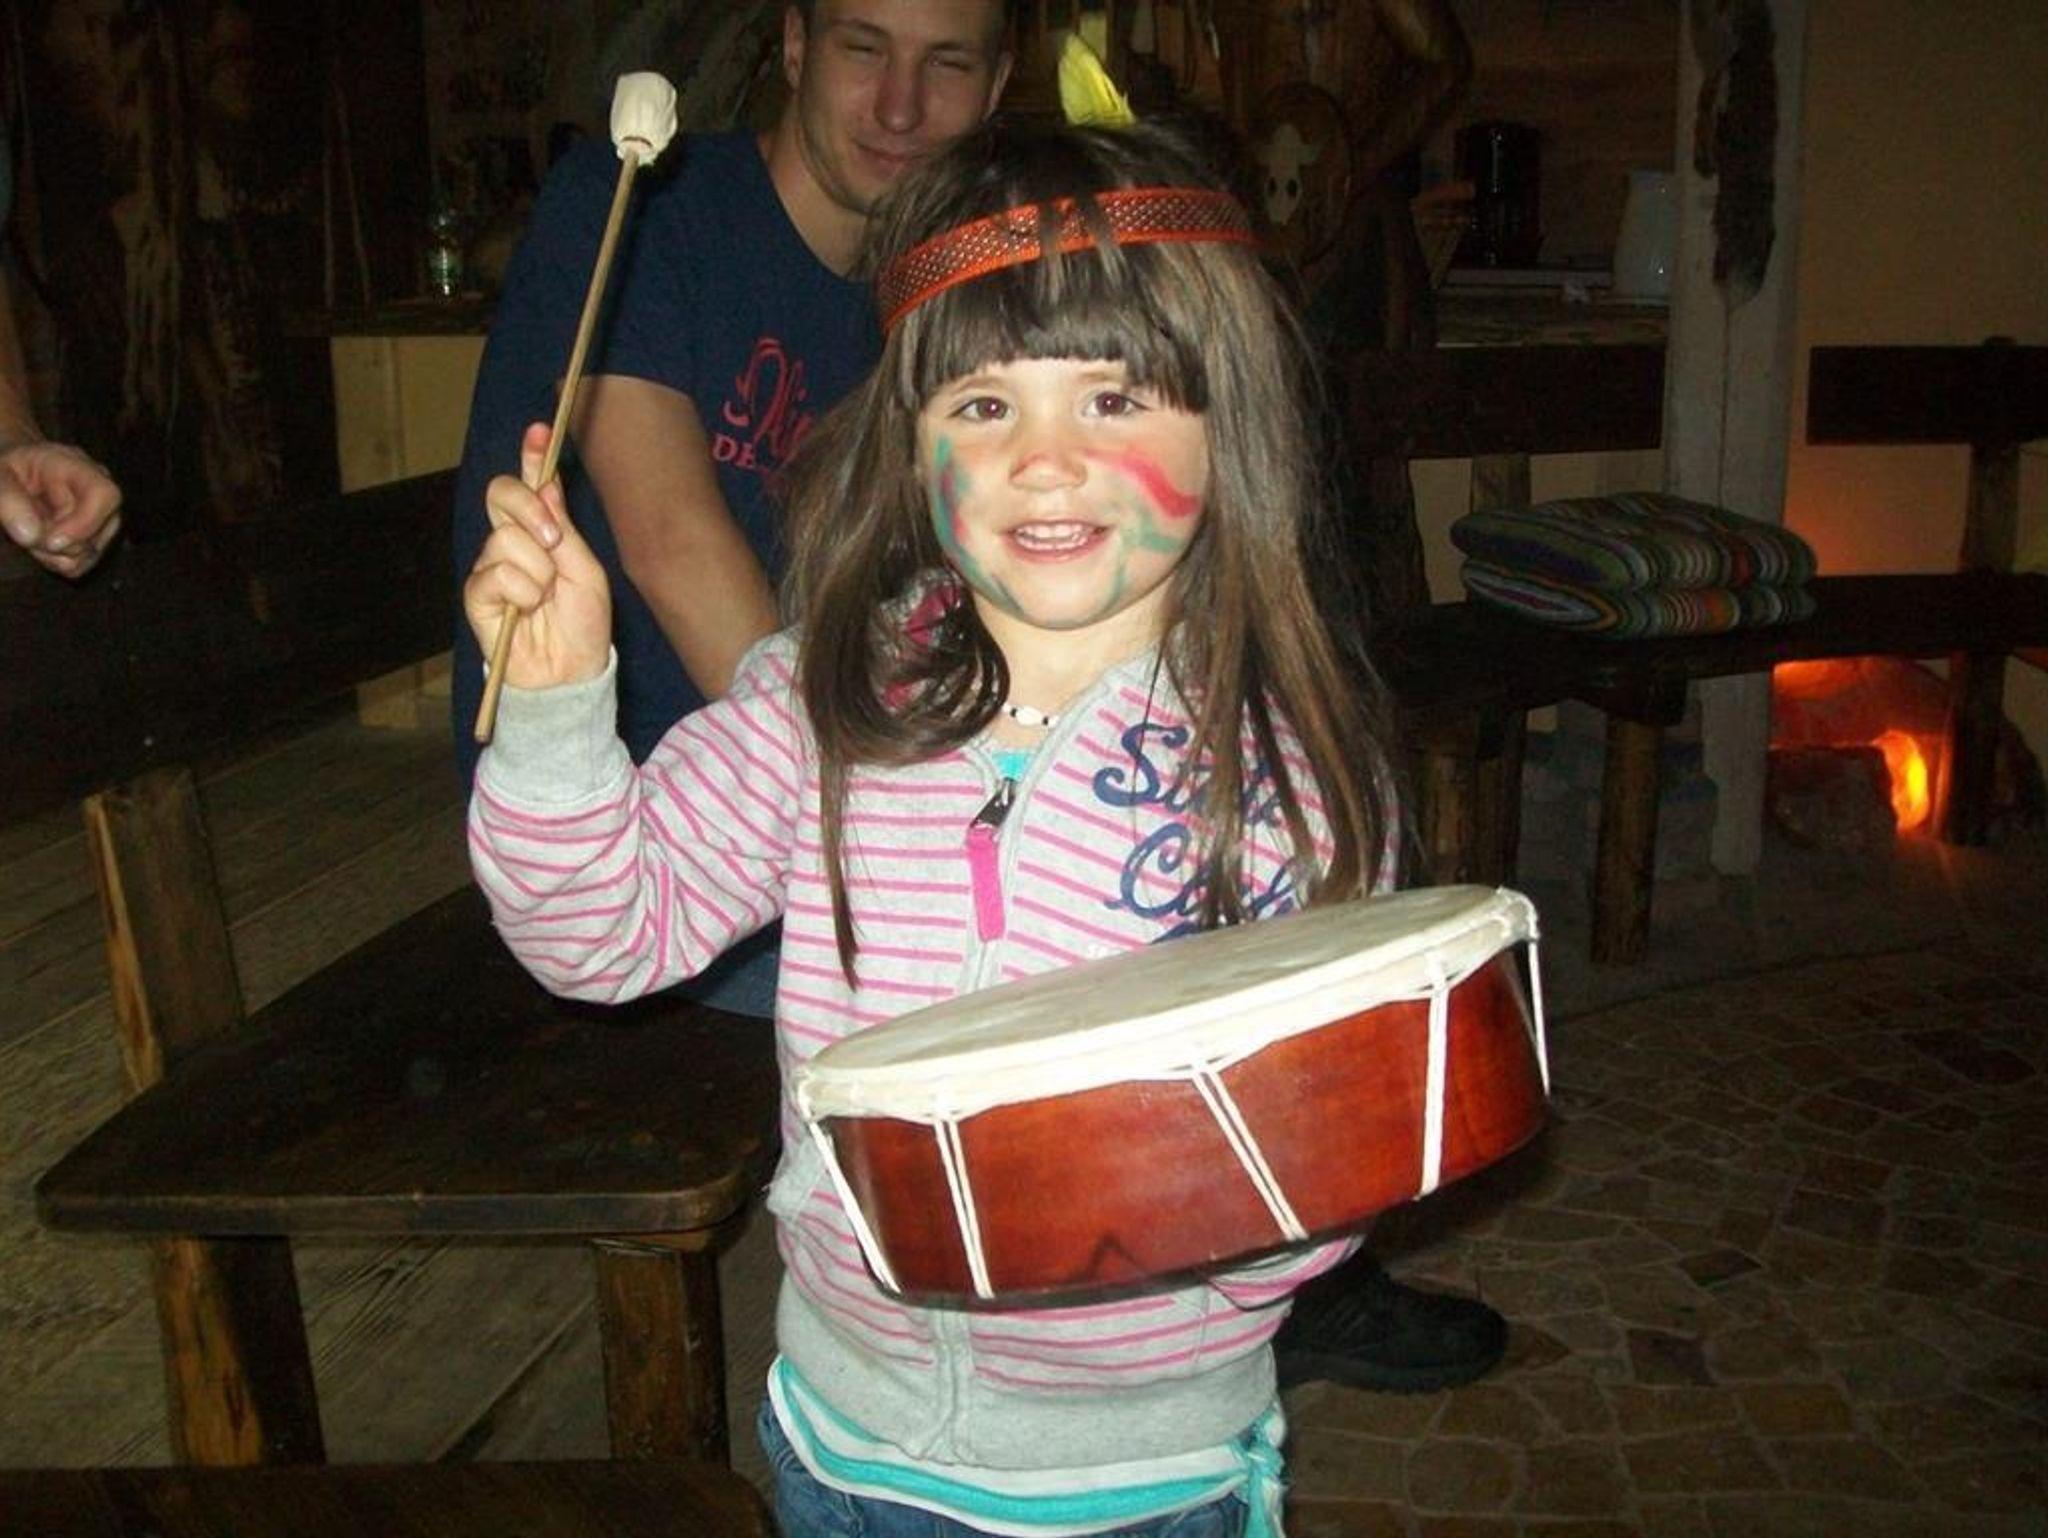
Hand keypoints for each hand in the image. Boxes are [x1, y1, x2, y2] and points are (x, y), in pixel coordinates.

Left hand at [1, 441, 122, 578]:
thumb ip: (9, 500)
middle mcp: (98, 493)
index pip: (104, 495)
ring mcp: (102, 518)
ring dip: (51, 553)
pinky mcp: (96, 540)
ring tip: (30, 533)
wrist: (15, 475)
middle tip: (23, 531)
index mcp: (77, 467)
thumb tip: (32, 535)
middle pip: (95, 534)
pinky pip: (81, 564)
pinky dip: (55, 560)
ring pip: (88, 554)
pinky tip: (40, 542)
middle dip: (53, 543)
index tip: (49, 542)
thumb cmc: (8, 470)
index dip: (83, 524)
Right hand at [463, 422, 611, 689]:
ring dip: (537, 571)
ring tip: (546, 599)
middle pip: (502, 493)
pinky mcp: (477, 595)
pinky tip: (527, 612)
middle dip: (528, 507)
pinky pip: (496, 574)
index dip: (532, 456)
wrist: (571, 671)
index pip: (533, 485)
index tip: (541, 429)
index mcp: (543, 531)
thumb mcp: (585, 570)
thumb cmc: (582, 623)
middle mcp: (512, 541)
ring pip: (505, 539)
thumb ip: (562, 528)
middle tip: (554, 541)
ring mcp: (491, 566)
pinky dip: (522, 592)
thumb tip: (543, 484)